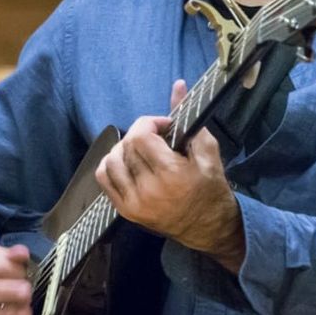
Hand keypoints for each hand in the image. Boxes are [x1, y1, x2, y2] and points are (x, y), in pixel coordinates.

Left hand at [95, 79, 244, 271]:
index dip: (150, 122)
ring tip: (140, 150)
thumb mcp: (208, 151)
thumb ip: (189, 117)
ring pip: (110, 161)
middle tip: (156, 138)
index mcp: (171, 175)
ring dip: (123, 149)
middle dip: (139, 134)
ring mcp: (134, 203)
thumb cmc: (211, 189)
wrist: (210, 229)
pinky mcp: (125, 211)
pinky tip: (127, 163)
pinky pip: (104, 179)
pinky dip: (111, 165)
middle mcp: (149, 190)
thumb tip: (177, 85)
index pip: (141, 135)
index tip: (164, 126)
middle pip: (126, 146)